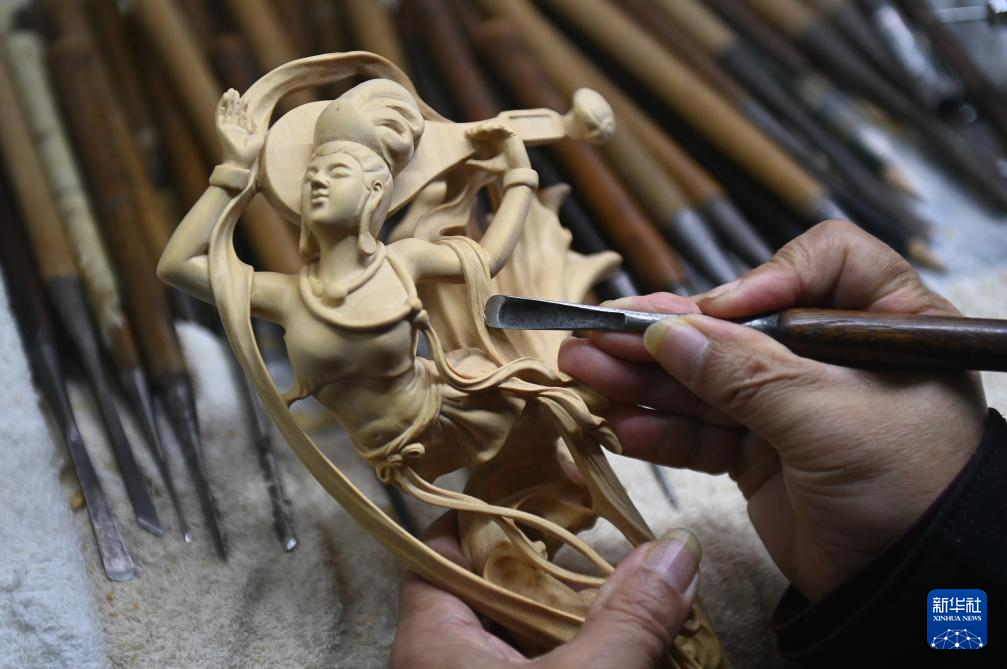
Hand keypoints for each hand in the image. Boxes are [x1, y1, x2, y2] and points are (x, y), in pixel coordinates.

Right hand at [216, 89, 264, 168]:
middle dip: (235, 101)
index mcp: (243, 132)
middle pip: (234, 111)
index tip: (246, 99)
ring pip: (227, 111)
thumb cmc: (251, 152)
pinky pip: (220, 114)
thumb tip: (255, 117)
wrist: (241, 160)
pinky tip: (225, 96)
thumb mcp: (259, 137)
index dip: (243, 107)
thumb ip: (258, 126)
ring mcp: (227, 128)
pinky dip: (222, 105)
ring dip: (229, 101)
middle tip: (236, 91)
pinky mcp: (220, 127)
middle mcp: (234, 129)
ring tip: (231, 91)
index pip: (242, 116)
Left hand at [391, 514, 700, 668]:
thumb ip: (629, 618)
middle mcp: (443, 662)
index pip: (442, 548)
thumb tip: (678, 550)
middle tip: (595, 526)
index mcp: (432, 641)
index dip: (486, 510)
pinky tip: (622, 642)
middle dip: (547, 559)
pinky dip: (578, 652)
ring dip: (571, 611)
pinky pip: (537, 664)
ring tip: (621, 581)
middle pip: (488, 586)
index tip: (538, 480)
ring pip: (519, 632)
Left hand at [465, 120, 531, 173]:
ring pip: (494, 126)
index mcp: (492, 145)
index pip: (481, 136)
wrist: (516, 173)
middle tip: (470, 131)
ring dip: (486, 126)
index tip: (466, 135)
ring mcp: (505, 136)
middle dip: (478, 129)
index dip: (474, 134)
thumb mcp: (485, 166)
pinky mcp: (512, 135)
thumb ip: (475, 164)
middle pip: (486, 130)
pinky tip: (488, 129)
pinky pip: (503, 126)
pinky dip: (496, 125)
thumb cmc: (502, 171)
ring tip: (479, 129)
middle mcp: (499, 139)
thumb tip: (462, 164)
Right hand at [559, 221, 986, 601]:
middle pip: (738, 327)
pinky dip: (663, 433)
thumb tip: (665, 332)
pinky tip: (620, 428)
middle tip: (597, 333)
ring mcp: (792, 408)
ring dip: (645, 380)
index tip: (719, 311)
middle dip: (666, 334)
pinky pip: (703, 435)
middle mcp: (832, 358)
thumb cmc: (910, 488)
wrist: (916, 589)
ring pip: (706, 382)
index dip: (765, 277)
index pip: (822, 263)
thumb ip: (742, 373)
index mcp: (879, 324)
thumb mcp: (828, 416)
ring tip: (583, 372)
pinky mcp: (762, 456)